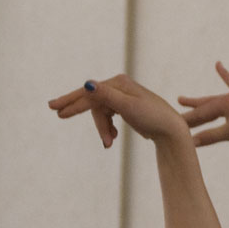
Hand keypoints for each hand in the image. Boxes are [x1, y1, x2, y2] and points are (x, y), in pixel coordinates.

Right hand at [48, 75, 186, 148]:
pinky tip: (113, 138)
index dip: (72, 102)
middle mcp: (119, 86)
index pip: (89, 93)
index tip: (56, 110)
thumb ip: (107, 97)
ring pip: (101, 112)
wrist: (172, 131)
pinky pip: (109, 117)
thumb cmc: (153, 118)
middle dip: (76, 109)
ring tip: (109, 144)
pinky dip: (108, 128)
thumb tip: (88, 84)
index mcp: (118, 83)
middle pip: (92, 99)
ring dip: (103, 129)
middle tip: (56, 112)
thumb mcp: (129, 108)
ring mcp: (122, 97)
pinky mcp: (126, 108)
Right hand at [178, 62, 228, 150]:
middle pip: (205, 106)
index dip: (187, 122)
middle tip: (171, 117)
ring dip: (200, 101)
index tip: (173, 126)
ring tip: (182, 99)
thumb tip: (190, 143)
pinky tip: (219, 65)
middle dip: (190, 112)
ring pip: (213, 100)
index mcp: (224, 103)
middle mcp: (228, 96)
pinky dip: (226, 75)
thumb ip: (210, 136)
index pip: (201, 114)